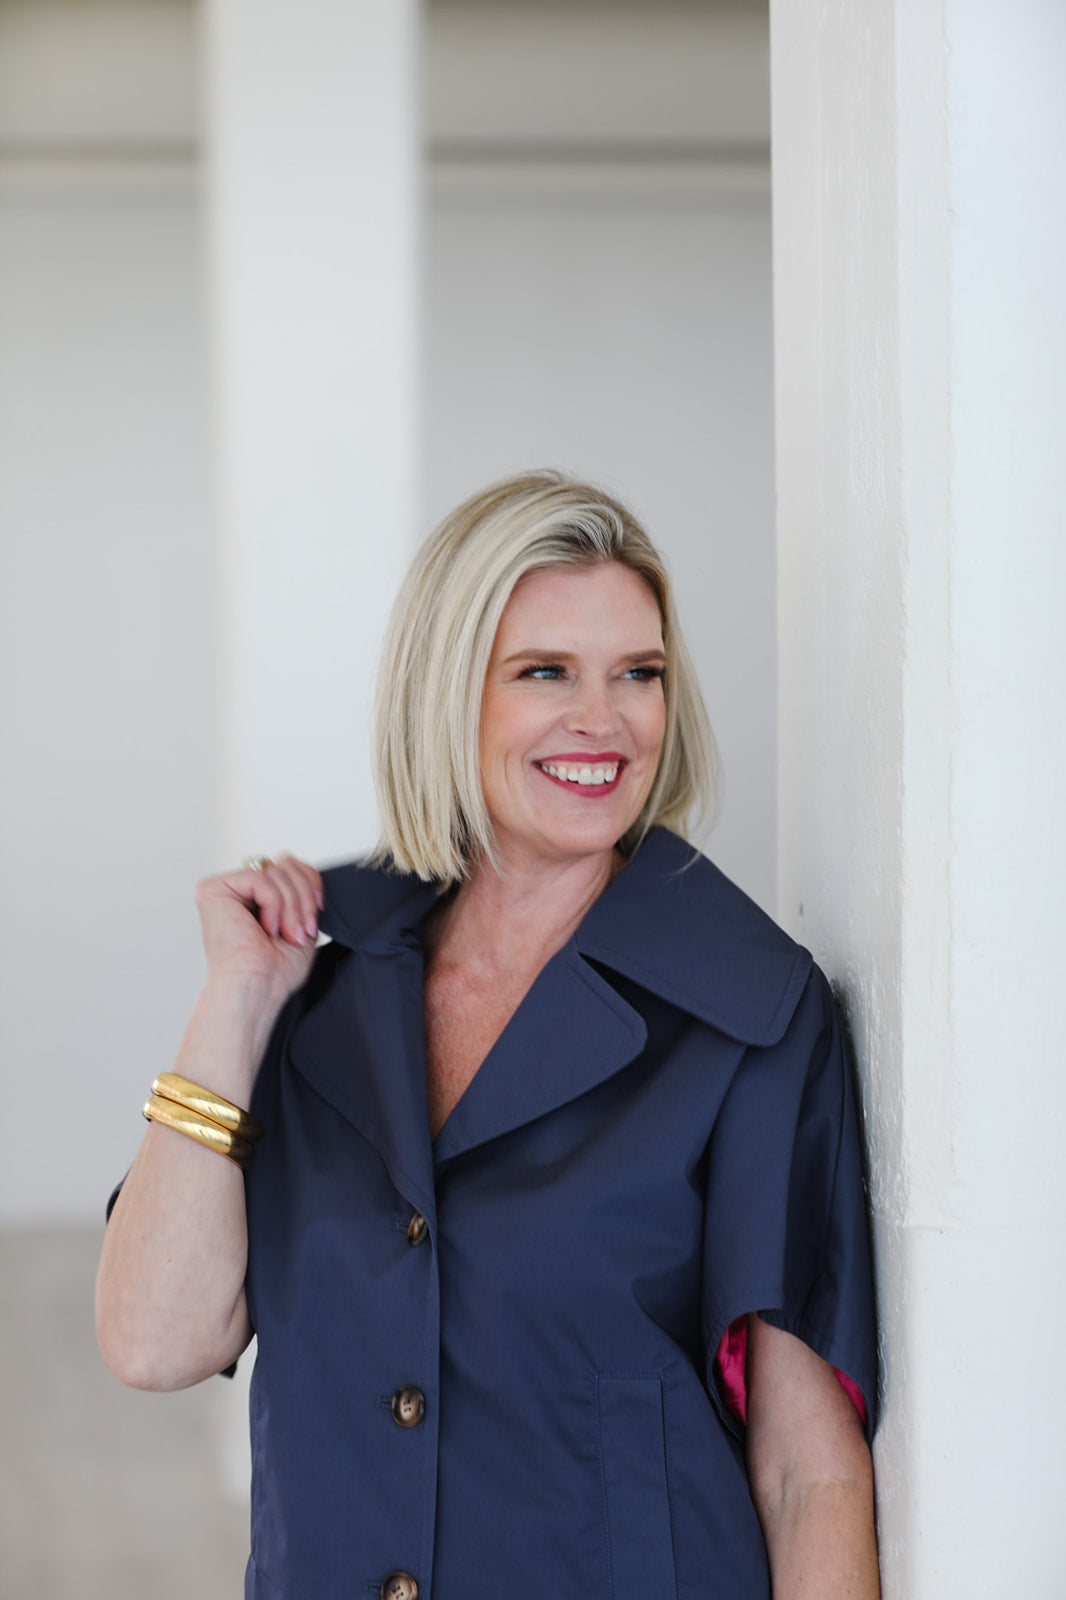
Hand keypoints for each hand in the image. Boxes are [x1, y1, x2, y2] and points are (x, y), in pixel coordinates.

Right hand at [194, 854, 322, 1004]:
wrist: (257, 990)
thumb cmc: (275, 970)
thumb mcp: (298, 920)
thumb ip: (296, 889)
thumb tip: (293, 860)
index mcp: (254, 897)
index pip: (289, 866)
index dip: (311, 886)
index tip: (314, 920)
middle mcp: (235, 890)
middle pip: (285, 864)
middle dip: (303, 899)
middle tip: (300, 932)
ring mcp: (222, 888)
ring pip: (276, 870)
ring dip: (292, 907)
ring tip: (286, 935)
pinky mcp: (212, 890)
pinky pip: (261, 878)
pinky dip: (275, 905)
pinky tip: (266, 929)